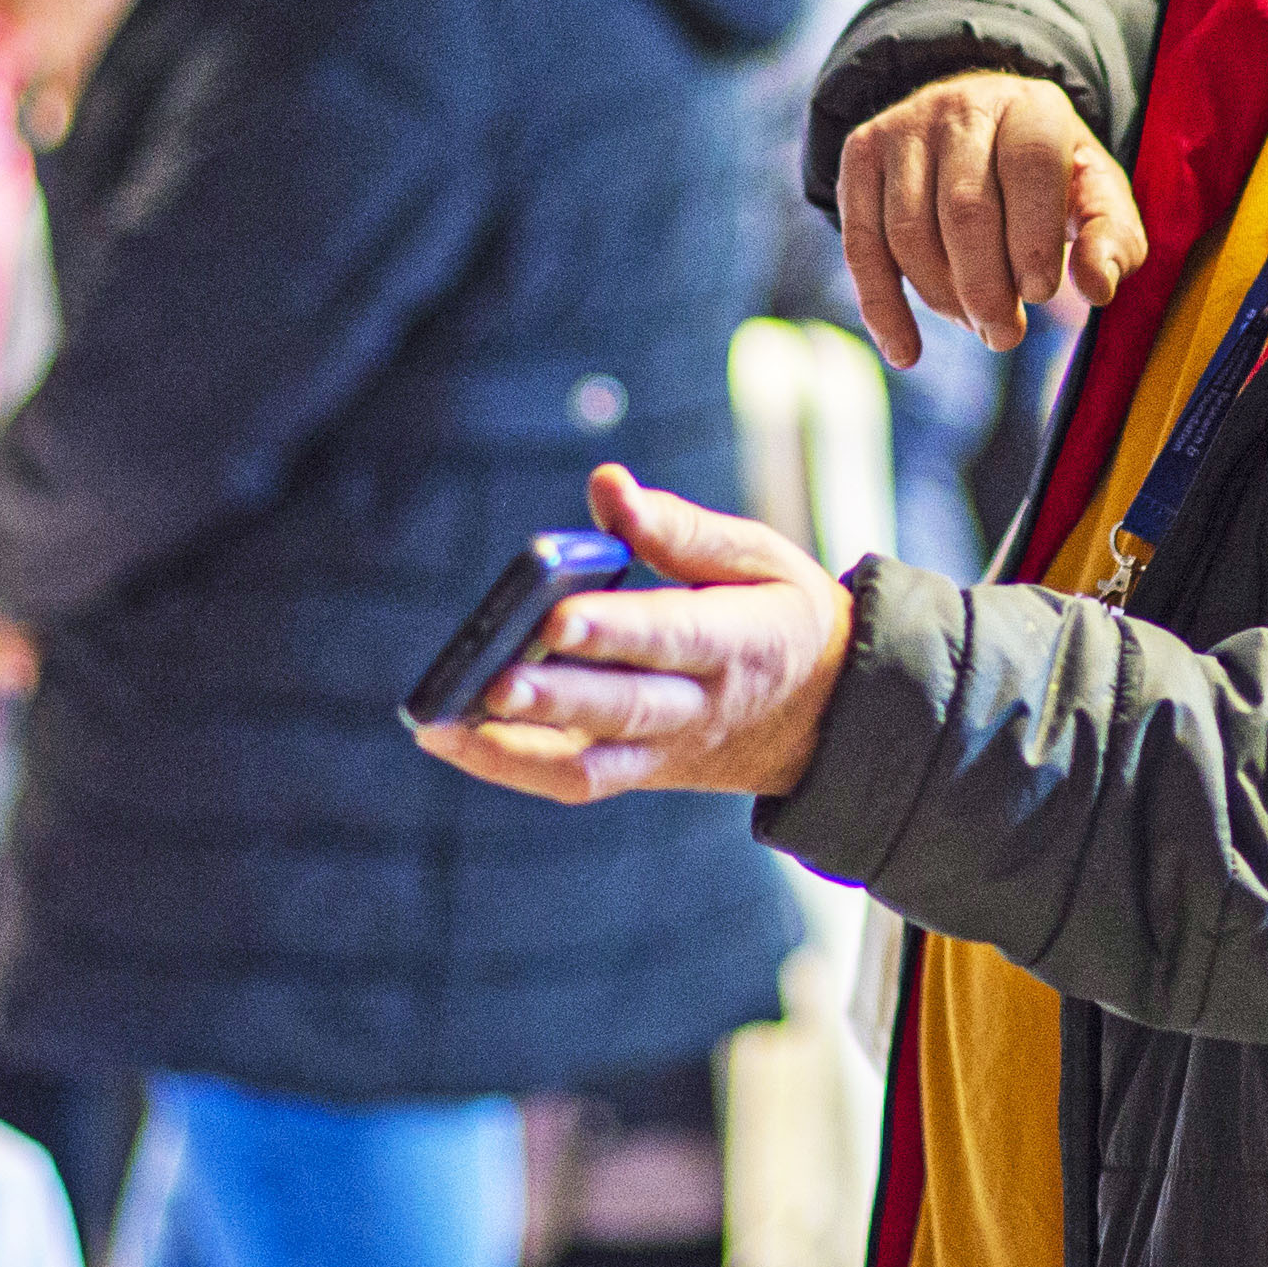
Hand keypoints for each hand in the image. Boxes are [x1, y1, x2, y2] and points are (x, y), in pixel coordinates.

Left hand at [413, 465, 855, 802]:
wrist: (823, 715)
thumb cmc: (777, 614)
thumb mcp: (760, 557)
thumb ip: (683, 528)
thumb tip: (608, 486)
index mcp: (741, 642)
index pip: (675, 636)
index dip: (616, 630)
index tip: (558, 615)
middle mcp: (701, 707)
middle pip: (626, 707)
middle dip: (556, 695)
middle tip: (491, 678)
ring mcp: (667, 749)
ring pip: (591, 763)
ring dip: (513, 747)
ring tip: (444, 722)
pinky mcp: (639, 770)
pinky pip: (573, 780)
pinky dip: (509, 764)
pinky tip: (452, 736)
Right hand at [834, 70, 1143, 368]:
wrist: (985, 128)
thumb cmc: (1052, 179)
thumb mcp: (1097, 198)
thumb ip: (1112, 240)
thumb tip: (1097, 288)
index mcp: (1031, 107)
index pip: (1029, 165)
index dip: (1033, 236)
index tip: (1040, 294)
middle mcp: (961, 106)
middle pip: (964, 208)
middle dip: (985, 287)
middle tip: (1006, 335)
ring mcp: (903, 127)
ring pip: (909, 230)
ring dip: (944, 297)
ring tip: (979, 326)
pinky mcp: (861, 155)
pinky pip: (860, 242)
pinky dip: (881, 306)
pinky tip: (905, 351)